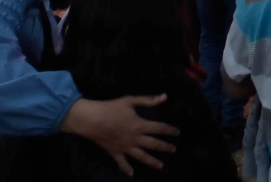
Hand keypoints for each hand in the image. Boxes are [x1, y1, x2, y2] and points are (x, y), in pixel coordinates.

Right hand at [60, 94, 178, 174]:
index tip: (178, 133)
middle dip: (165, 147)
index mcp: (140, 125)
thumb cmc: (111, 108)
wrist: (92, 120)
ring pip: (141, 156)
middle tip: (174, 150)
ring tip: (161, 165)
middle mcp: (135, 138)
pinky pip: (122, 162)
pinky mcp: (115, 152)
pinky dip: (126, 168)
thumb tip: (164, 97)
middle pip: (154, 144)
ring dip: (152, 161)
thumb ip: (147, 100)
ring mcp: (125, 147)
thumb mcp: (130, 100)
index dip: (170, 130)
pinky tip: (131, 174)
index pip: (160, 128)